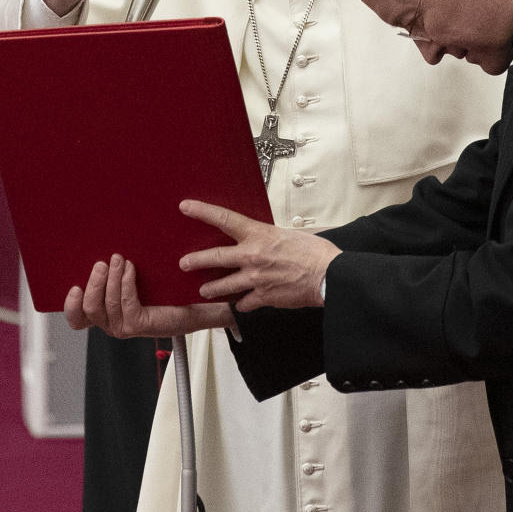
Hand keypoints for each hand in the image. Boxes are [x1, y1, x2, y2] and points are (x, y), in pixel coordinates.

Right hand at [63, 254, 231, 337]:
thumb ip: (113, 268)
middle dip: (93, 283)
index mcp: (104, 313)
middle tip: (102, 263)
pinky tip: (131, 269)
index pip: (77, 318)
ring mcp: (124, 326)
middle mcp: (111, 323)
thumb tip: (101, 242)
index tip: (74, 286)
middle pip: (88, 309)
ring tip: (119, 259)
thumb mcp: (131, 276)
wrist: (193, 301)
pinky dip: (126, 283)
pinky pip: (126, 303)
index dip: (71, 306)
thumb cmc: (162, 288)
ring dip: (111, 279)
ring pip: (106, 305)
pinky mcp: (140, 325)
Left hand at [179, 201, 339, 311]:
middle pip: (215, 257)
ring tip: (204, 290)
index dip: (202, 212)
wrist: (328, 275)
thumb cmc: (314, 252)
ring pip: (224, 285)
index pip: (224, 219)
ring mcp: (256, 278)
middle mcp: (252, 256)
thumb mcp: (287, 234)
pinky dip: (241, 304)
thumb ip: (268, 237)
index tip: (186, 207)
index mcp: (259, 234)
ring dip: (212, 288)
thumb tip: (260, 239)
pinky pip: (244, 303)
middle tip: (184, 263)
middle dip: (196, 260)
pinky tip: (240, 304)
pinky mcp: (263, 297)